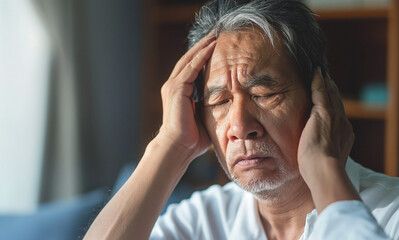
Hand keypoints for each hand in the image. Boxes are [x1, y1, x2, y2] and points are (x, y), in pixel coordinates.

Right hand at [157, 32, 215, 161]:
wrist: (178, 148)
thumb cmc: (192, 139)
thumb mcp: (203, 119)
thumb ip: (209, 108)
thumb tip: (225, 107)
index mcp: (179, 92)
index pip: (191, 68)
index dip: (203, 56)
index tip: (216, 46)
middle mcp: (173, 86)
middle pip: (189, 59)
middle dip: (202, 46)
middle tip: (216, 34)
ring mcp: (173, 86)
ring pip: (189, 60)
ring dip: (203, 46)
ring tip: (215, 35)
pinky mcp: (176, 89)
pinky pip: (191, 68)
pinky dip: (201, 56)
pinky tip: (212, 47)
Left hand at [298, 69, 353, 177]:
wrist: (323, 171)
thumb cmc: (319, 172)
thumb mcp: (324, 159)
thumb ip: (322, 151)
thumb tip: (314, 154)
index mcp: (344, 134)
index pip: (338, 114)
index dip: (334, 103)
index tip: (330, 95)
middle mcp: (343, 123)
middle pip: (337, 101)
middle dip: (331, 89)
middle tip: (326, 77)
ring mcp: (335, 117)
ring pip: (330, 94)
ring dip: (325, 82)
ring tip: (320, 72)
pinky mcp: (324, 113)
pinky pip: (320, 92)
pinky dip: (318, 81)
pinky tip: (315, 72)